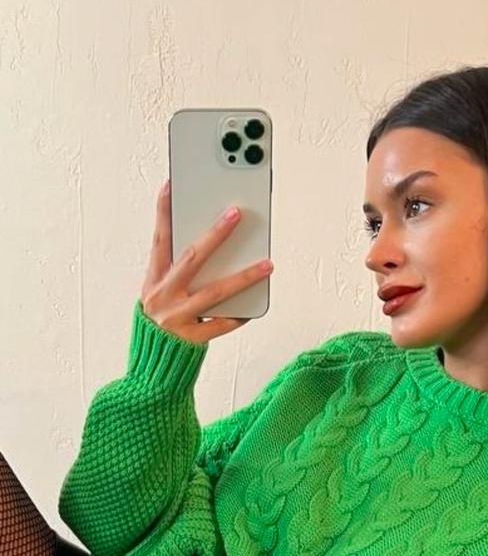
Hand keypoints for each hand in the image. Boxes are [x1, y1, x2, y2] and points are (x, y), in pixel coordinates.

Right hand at [140, 179, 273, 343]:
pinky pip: (222, 324)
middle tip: (235, 214)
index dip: (164, 213)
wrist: (152, 369)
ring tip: (267, 264)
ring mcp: (177, 318)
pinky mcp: (192, 339)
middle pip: (192, 258)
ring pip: (215, 292)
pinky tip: (256, 302)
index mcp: (153, 281)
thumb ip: (179, 273)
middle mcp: (163, 297)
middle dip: (215, 234)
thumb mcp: (160, 294)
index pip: (159, 240)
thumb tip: (213, 245)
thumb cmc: (161, 324)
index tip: (172, 186)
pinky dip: (240, 314)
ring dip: (244, 276)